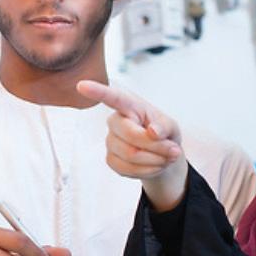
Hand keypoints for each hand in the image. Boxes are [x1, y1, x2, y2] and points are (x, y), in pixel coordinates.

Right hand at [76, 80, 188, 210]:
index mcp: (129, 106)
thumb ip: (165, 127)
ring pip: (132, 155)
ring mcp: (110, 141)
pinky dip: (148, 170)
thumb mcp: (171, 126)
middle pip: (132, 136)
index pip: (113, 98)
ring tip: (166, 158)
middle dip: (158, 147)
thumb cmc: (164, 133)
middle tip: (174, 150)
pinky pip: (128, 169)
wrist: (162, 156)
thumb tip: (153, 132)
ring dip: (156, 160)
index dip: (97, 92)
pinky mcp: (110, 160)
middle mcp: (115, 122)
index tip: (81, 85)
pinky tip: (154, 165)